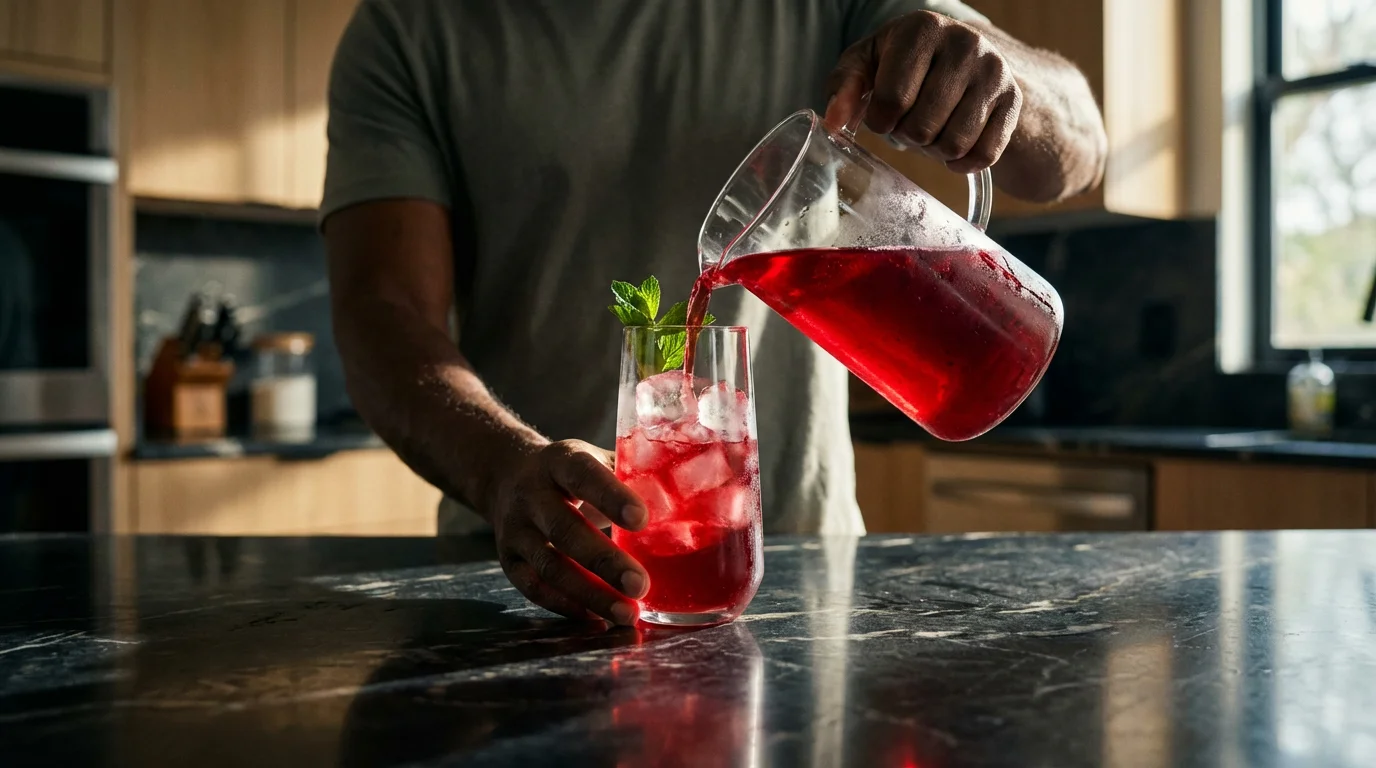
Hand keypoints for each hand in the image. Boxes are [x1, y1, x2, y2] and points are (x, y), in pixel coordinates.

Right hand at [485, 439, 649, 625]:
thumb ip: (630, 475)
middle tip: (641, 585)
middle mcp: (531, 495)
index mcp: (559, 461)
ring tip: (628, 614)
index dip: (610, 497)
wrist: (506, 476)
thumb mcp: (594, 459)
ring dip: (590, 594)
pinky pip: (534, 588)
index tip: (642, 520)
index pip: (583, 475)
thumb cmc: (571, 473)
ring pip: (550, 567)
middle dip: (604, 561)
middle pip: (565, 530)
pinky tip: (597, 618)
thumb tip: (686, 499)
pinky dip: (566, 606)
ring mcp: (515, 530)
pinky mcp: (509, 560)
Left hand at [825, 11, 1022, 173]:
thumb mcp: (869, 63)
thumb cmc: (905, 64)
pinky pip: (983, 155)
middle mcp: (964, 43)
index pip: (891, 99)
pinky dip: (962, 163)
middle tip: (910, 123)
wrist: (969, 63)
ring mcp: (994, 71)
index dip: (880, 121)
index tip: (884, 114)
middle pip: (922, 127)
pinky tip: (954, 147)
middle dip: (908, 136)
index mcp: (922, 28)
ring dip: (934, 151)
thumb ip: (843, 87)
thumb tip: (832, 122)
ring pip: (953, 144)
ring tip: (932, 129)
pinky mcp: (1013, 100)